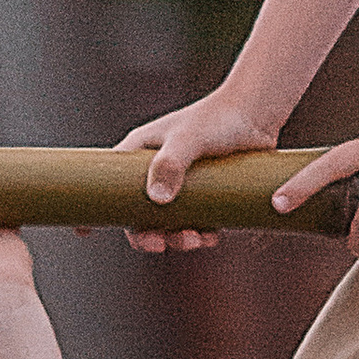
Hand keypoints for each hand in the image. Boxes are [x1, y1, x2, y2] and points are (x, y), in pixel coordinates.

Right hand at [117, 86, 278, 252]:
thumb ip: (171, 163)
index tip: (101, 234)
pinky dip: (202, 234)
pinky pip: (196, 222)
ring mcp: (181, 184)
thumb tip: (157, 200)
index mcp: (138, 154)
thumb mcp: (188, 138)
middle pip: (140, 214)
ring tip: (197, 240)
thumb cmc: (216, 119)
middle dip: (149, 235)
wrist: (257, 114)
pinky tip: (212, 237)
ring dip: (179, 238)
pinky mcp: (205, 194)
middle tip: (161, 245)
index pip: (108, 186)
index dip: (105, 213)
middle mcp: (156, 170)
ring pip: (169, 223)